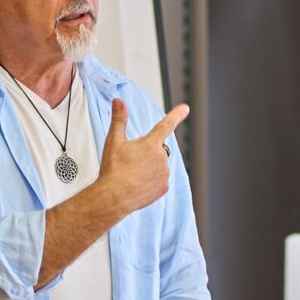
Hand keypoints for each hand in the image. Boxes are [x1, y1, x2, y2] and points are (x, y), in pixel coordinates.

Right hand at [98, 98, 188, 213]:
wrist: (114, 197)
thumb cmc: (113, 169)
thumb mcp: (113, 141)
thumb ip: (119, 119)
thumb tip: (119, 102)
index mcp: (150, 144)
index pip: (165, 125)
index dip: (176, 115)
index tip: (185, 109)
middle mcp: (161, 158)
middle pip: (157, 149)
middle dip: (147, 152)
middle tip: (131, 160)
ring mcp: (164, 173)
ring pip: (159, 165)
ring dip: (149, 167)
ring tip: (132, 174)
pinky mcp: (163, 187)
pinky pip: (159, 180)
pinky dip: (151, 181)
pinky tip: (138, 184)